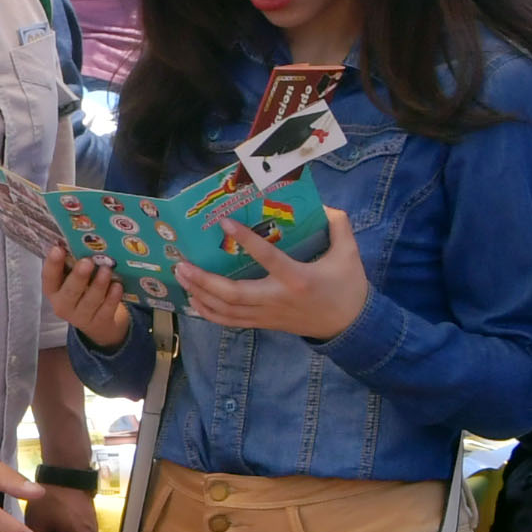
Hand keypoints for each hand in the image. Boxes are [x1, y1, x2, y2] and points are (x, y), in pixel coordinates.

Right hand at [41, 245, 134, 349]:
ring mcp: (81, 317)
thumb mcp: (73, 278)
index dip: (52, 264)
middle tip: (86, 262)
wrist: (97, 320)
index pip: (49, 278)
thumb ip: (73, 263)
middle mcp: (63, 305)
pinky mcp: (99, 323)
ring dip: (98, 285)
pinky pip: (106, 310)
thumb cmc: (83, 290)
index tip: (58, 249)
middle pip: (69, 292)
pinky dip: (112, 298)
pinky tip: (117, 286)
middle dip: (78, 277)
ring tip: (106, 270)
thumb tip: (78, 237)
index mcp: (53, 290)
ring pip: (89, 301)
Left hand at [177, 201, 370, 342]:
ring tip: (181, 277)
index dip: (246, 239)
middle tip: (182, 264)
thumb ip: (338, 225)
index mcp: (297, 278)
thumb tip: (323, 206)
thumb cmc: (348, 286)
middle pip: (234, 295)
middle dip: (204, 280)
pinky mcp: (264, 324)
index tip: (224, 223)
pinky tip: (193, 300)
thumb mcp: (348, 253)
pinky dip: (209, 313)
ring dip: (200, 295)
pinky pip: (230, 322)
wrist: (350, 326)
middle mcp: (277, 299)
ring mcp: (267, 315)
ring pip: (227, 311)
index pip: (267, 257)